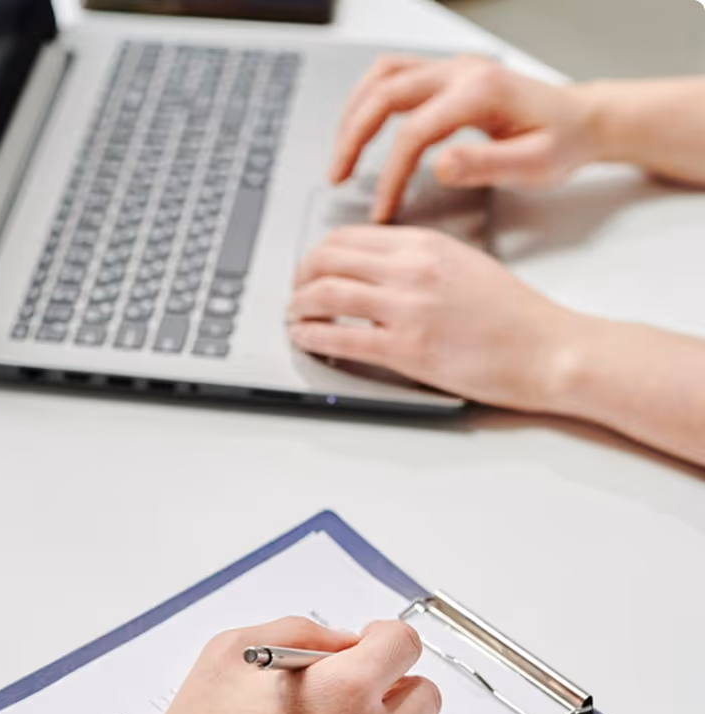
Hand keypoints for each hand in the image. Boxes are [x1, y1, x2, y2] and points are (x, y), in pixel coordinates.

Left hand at [288, 225, 582, 409]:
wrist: (548, 348)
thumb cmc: (514, 315)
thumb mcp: (464, 266)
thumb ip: (418, 264)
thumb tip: (374, 272)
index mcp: (427, 244)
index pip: (351, 236)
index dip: (319, 253)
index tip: (310, 269)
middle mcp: (413, 269)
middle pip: (329, 259)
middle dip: (300, 277)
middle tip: (294, 294)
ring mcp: (408, 308)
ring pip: (327, 294)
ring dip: (298, 306)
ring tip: (293, 316)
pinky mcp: (406, 348)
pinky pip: (340, 337)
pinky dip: (311, 336)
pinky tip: (303, 338)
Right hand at [331, 55, 600, 221]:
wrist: (582, 120)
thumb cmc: (561, 143)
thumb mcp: (534, 165)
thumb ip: (486, 165)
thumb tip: (439, 165)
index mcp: (480, 92)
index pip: (413, 132)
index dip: (390, 175)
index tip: (382, 209)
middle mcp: (462, 71)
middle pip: (384, 94)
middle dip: (352, 139)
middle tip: (337, 177)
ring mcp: (453, 68)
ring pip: (382, 76)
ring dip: (353, 113)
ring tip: (341, 153)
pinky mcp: (447, 76)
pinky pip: (393, 75)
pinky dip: (367, 101)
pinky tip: (361, 129)